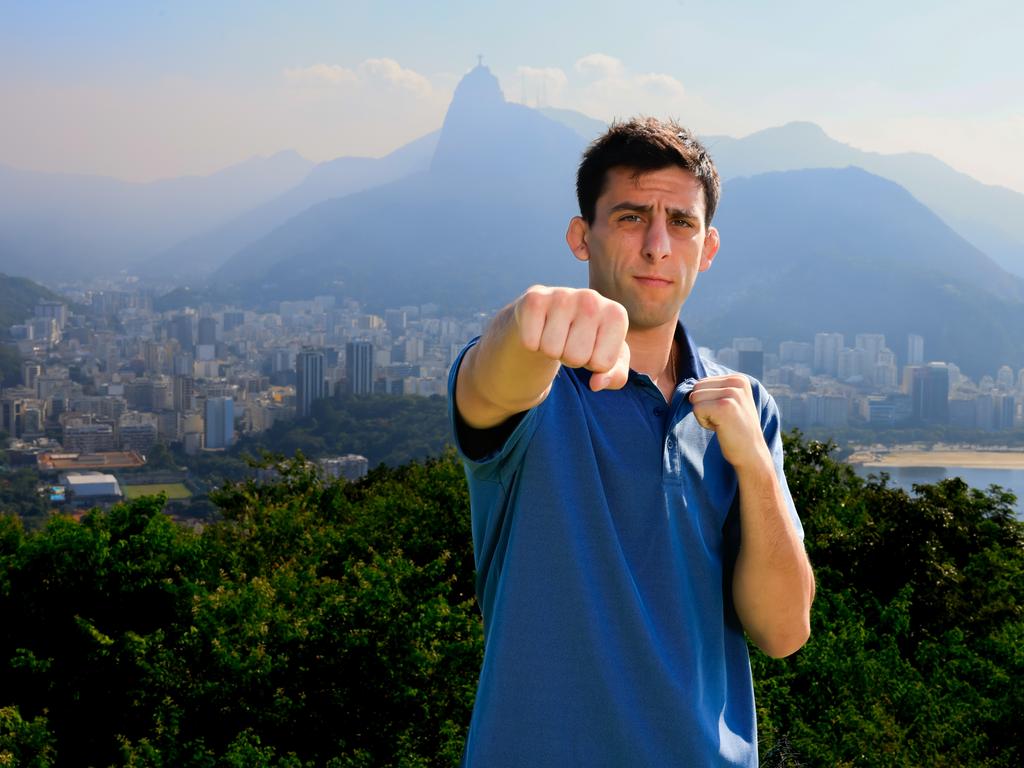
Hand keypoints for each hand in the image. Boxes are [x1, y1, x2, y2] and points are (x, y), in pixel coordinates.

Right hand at [514, 285, 629, 390]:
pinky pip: (531, 342)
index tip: (591, 348)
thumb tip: (596, 383)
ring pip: (551, 350)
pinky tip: (541, 328)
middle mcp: (592, 299)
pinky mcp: (535, 299)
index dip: (592, 364)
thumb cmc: (587, 339)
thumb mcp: (608, 359)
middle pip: (576, 357)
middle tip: (570, 342)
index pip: (602, 364)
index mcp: (616, 315)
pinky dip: (533, 344)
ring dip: (552, 351)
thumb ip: (615, 377)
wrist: (552, 314)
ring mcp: (563, 296)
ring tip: (557, 334)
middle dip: (571, 358)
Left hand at [688, 374, 771, 469]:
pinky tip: (720, 428)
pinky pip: (696, 409)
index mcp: (738, 379)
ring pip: (695, 398)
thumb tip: (691, 383)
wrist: (751, 453)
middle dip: (703, 406)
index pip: (702, 382)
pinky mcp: (724, 406)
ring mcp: (732, 393)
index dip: (708, 401)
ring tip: (722, 423)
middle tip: (723, 419)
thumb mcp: (732, 401)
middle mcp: (736, 382)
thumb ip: (716, 389)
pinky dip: (704, 422)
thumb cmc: (736, 429)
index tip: (725, 413)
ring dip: (703, 414)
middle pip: (696, 388)